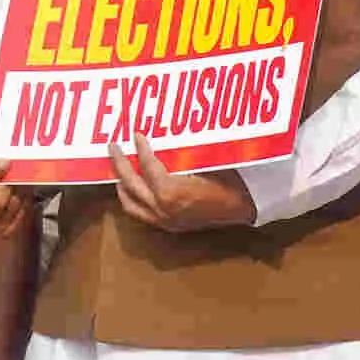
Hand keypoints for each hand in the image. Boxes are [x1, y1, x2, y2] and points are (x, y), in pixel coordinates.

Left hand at [108, 147, 256, 234]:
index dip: (140, 147)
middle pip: (131, 184)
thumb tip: (165, 136)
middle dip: (120, 163)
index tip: (135, 134)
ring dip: (122, 184)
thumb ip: (181, 154)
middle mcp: (162, 208)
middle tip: (113, 147)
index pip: (147, 165)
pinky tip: (132, 188)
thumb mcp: (206, 161)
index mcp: (171, 192)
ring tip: (118, 168)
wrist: (246, 208)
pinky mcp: (168, 226)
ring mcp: (164, 220)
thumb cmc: (231, 181)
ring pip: (130, 203)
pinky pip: (140, 213)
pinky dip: (131, 199)